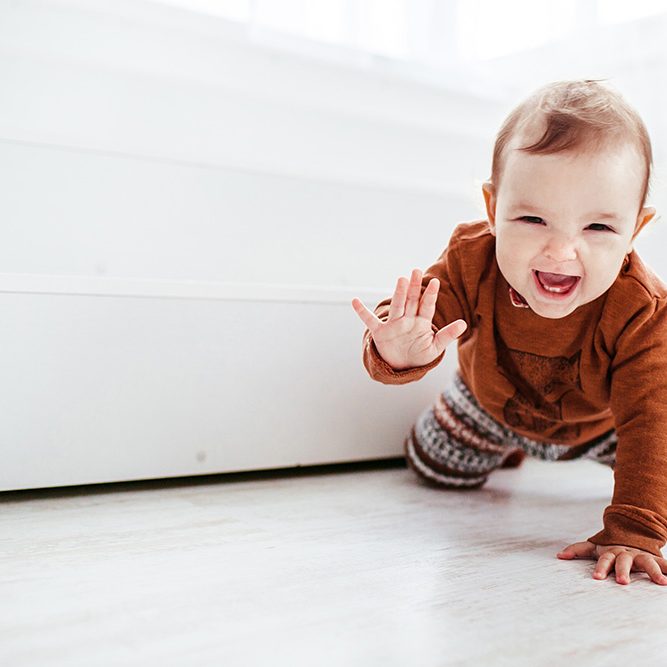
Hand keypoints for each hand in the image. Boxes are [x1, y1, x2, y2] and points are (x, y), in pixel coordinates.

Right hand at [351, 268, 466, 370]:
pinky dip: (362, 312)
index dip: (430, 295)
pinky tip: (354, 301)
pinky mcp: (381, 333)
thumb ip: (447, 335)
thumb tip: (464, 324)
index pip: (427, 306)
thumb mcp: (435, 348)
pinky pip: (370, 321)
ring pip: (397, 306)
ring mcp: (394, 325)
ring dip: (399, 294)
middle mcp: (407, 320)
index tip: (435, 283)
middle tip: (416, 271)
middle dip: (414, 287)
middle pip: (412, 301)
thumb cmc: (419, 355)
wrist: (402, 366)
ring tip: (402, 280)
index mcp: (421, 323)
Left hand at [556, 540, 666, 585]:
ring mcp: (642, 556)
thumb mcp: (595, 546)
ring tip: (662, 583)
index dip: (600, 568)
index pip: (604, 559)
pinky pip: (665, 564)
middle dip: (622, 571)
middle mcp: (627, 554)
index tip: (597, 578)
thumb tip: (559, 556)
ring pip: (649, 562)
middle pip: (624, 561)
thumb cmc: (610, 547)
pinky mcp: (656, 559)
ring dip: (654, 572)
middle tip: (622, 582)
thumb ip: (577, 550)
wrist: (633, 535)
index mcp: (611, 552)